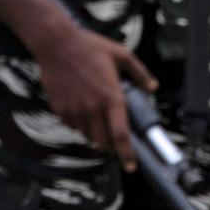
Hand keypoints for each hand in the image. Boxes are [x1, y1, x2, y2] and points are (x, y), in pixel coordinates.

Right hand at [32, 27, 157, 170]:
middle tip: (115, 137)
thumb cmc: (90, 47)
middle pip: (103, 141)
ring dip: (95, 133)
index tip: (131, 165)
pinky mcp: (60, 109)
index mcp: (111, 96)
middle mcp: (93, 107)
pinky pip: (73, 126)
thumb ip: (140, 73)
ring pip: (88, 135)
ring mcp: (75, 110)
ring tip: (98, 115)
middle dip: (111, 144)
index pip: (120, 134)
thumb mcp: (121, 55)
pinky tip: (82, 107)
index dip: (127, 154)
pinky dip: (80, 124)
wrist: (57, 43)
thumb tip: (152, 87)